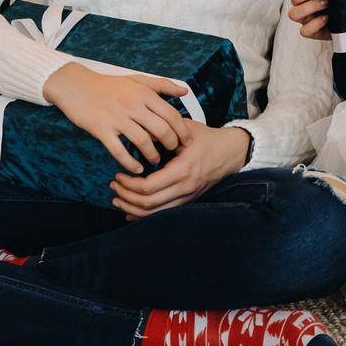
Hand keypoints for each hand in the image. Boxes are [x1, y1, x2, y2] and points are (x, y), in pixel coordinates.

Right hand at [42, 62, 187, 173]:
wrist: (75, 86)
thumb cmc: (108, 84)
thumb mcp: (137, 79)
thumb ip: (162, 85)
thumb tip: (184, 91)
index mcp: (143, 93)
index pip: (171, 114)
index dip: (182, 130)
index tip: (186, 140)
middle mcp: (132, 105)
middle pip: (161, 129)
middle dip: (171, 144)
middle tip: (173, 151)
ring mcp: (116, 118)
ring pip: (143, 141)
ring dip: (153, 155)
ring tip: (156, 160)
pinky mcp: (101, 129)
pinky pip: (119, 151)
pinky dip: (130, 163)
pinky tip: (137, 168)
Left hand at [111, 121, 249, 217]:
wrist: (231, 152)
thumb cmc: (207, 139)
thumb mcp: (186, 130)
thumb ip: (163, 131)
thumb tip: (138, 131)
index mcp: (183, 170)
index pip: (148, 187)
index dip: (128, 184)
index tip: (118, 175)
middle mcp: (185, 187)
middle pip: (147, 204)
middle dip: (126, 197)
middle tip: (114, 187)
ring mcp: (187, 196)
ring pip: (154, 214)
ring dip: (132, 209)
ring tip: (119, 199)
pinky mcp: (188, 200)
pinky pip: (163, 214)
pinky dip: (145, 215)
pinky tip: (132, 211)